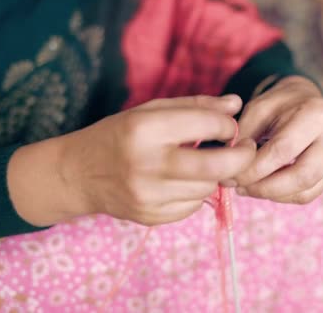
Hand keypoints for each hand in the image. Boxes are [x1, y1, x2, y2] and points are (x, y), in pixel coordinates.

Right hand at [9, 95, 255, 226]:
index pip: (208, 124)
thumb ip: (196, 106)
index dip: (228, 124)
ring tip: (201, 163)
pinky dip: (195, 193)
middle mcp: (146, 164)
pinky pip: (192, 207)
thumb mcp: (150, 111)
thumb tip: (236, 104)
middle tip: (246, 150)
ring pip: (208, 188)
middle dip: (241, 157)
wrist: (77, 174)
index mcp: (145, 128)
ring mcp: (147, 196)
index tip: (230, 127)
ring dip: (214, 175)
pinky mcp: (149, 217)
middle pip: (216, 166)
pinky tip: (180, 182)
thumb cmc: (117, 135)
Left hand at [231, 76, 322, 203]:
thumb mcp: (257, 109)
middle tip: (240, 188)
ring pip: (307, 191)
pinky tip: (265, 187)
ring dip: (273, 195)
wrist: (306, 100)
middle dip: (266, 188)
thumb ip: (244, 137)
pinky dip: (284, 196)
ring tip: (248, 188)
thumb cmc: (279, 104)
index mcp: (317, 113)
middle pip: (302, 176)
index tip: (231, 176)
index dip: (254, 169)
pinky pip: (310, 194)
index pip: (283, 151)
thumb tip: (233, 173)